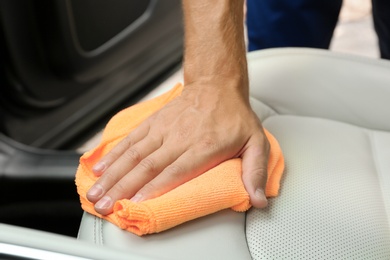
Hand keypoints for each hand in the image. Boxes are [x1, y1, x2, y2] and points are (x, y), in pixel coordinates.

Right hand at [86, 79, 269, 214]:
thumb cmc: (234, 117)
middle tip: (104, 205)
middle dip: (122, 188)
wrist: (217, 85)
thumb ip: (255, 172)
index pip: (174, 171)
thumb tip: (258, 199)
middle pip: (147, 166)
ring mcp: (163, 129)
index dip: (153, 189)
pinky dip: (113, 154)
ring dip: (112, 175)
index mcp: (203, 146)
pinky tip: (99, 167)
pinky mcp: (153, 123)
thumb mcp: (256, 143)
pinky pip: (130, 139)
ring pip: (133, 154)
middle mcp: (179, 138)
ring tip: (95, 192)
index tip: (134, 204)